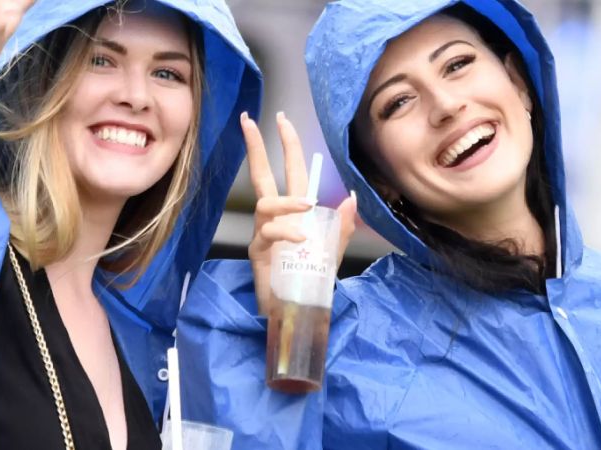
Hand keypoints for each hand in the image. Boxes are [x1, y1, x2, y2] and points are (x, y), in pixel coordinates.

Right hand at [242, 112, 356, 315]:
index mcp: (295, 211)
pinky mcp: (259, 251)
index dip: (286, 145)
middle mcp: (276, 217)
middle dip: (257, 148)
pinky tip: (302, 239)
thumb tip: (350, 196)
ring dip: (288, 202)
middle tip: (251, 122)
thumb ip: (342, 225)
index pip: (289, 170)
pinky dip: (287, 232)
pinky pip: (270, 233)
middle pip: (261, 174)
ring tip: (307, 207)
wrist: (298, 309)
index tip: (281, 119)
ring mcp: (264, 233)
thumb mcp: (334, 250)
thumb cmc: (312, 279)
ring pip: (266, 203)